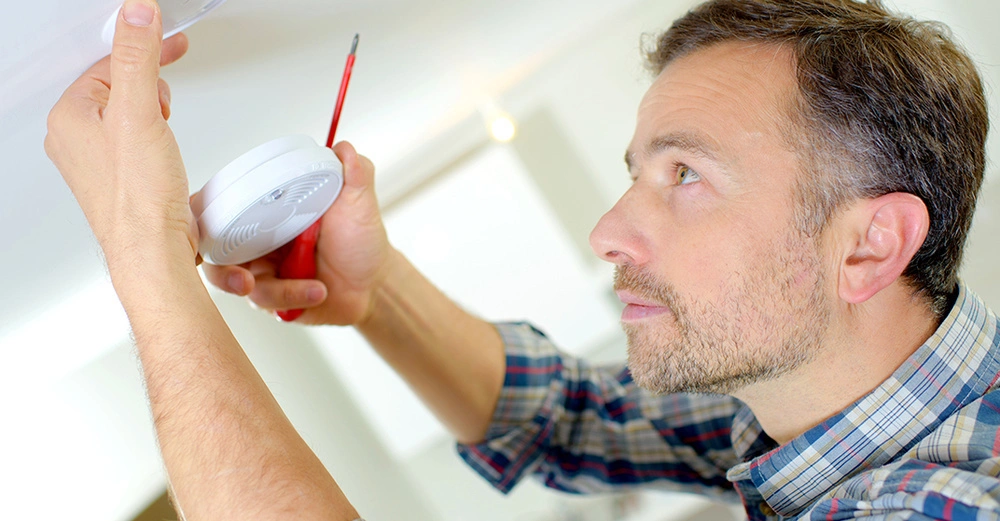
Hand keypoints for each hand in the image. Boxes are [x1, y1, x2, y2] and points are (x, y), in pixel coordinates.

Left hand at [45, 0, 194, 266]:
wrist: (153, 249)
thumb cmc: (138, 197)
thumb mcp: (140, 112)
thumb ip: (137, 57)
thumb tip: (135, 14)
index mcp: (68, 117)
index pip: (106, 63)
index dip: (141, 49)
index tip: (169, 42)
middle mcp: (75, 138)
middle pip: (116, 85)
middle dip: (148, 86)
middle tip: (163, 102)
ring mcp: (96, 159)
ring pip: (126, 113)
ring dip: (153, 112)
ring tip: (164, 130)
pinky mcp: (119, 176)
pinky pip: (134, 139)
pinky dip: (154, 136)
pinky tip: (164, 151)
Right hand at [202, 142, 395, 325]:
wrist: (373, 283)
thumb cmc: (359, 240)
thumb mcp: (359, 203)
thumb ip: (354, 174)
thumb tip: (345, 148)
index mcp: (266, 209)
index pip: (219, 207)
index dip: (198, 215)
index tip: (201, 224)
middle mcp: (255, 239)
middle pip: (213, 252)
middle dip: (222, 270)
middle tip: (244, 279)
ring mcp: (260, 270)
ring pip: (238, 283)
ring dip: (274, 290)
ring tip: (313, 287)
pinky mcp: (270, 298)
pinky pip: (265, 302)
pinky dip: (292, 297)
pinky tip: (319, 291)